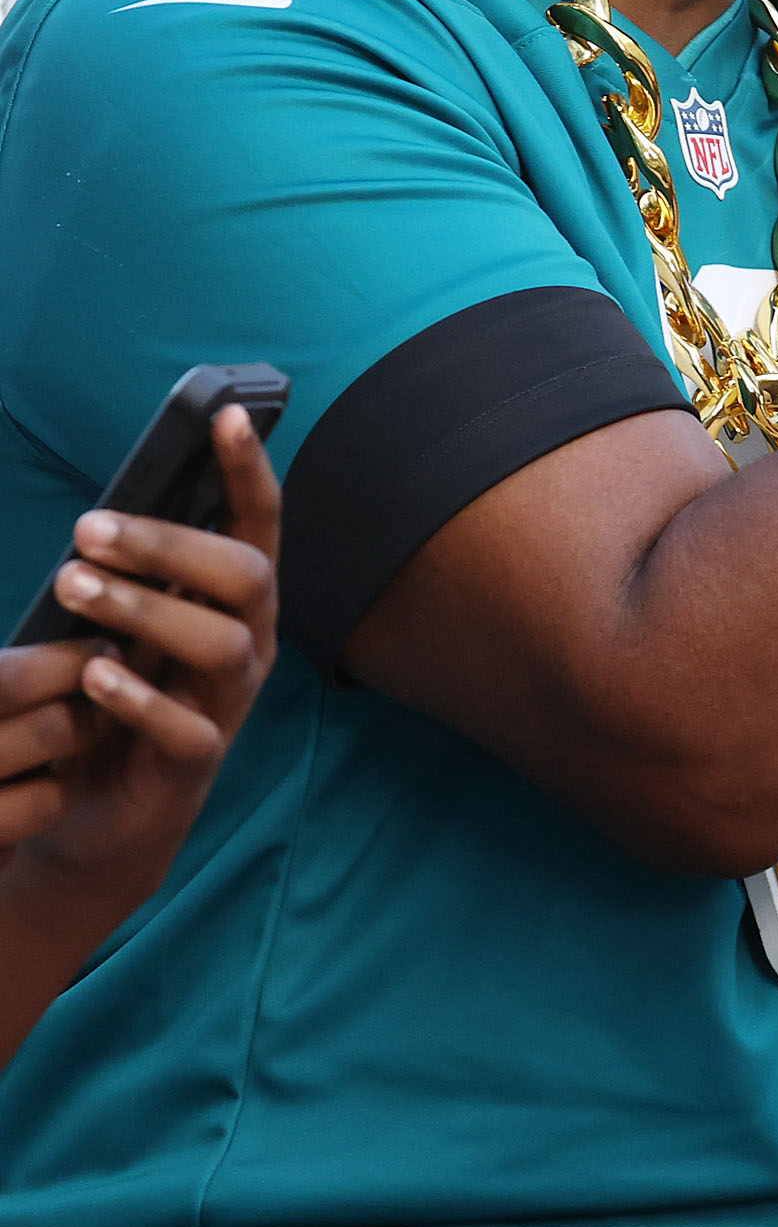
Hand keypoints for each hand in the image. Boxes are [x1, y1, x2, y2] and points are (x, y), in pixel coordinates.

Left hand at [0, 408, 279, 930]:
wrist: (100, 810)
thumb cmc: (109, 697)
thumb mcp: (122, 625)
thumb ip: (133, 578)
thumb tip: (106, 516)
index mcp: (233, 604)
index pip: (256, 526)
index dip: (248, 472)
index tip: (226, 416)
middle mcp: (248, 645)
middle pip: (246, 576)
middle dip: (170, 545)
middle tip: (86, 531)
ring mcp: (228, 705)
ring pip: (221, 643)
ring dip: (146, 607)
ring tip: (72, 588)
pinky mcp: (195, 763)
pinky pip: (188, 728)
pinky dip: (140, 698)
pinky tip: (96, 676)